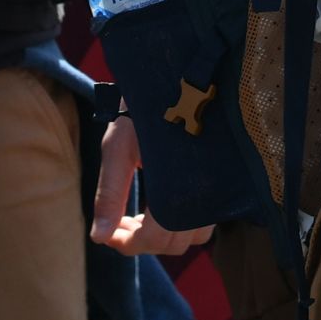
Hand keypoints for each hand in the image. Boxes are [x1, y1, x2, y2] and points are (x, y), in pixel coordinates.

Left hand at [88, 114, 213, 257]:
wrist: (177, 75)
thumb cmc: (143, 107)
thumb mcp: (119, 147)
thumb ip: (109, 195)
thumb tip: (98, 238)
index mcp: (177, 184)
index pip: (155, 238)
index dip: (127, 244)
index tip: (108, 235)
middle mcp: (205, 191)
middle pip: (174, 244)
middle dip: (142, 241)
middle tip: (119, 225)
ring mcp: (218, 188)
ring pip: (193, 237)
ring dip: (164, 236)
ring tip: (138, 218)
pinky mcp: (223, 182)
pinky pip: (206, 220)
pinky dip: (182, 224)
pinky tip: (161, 206)